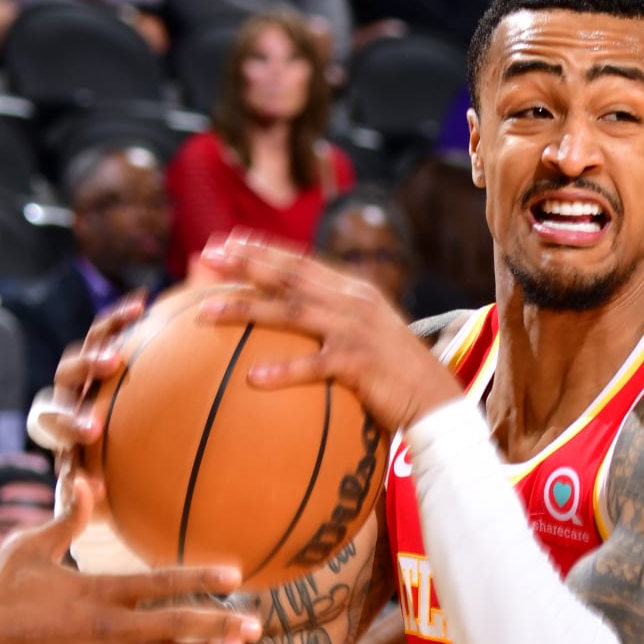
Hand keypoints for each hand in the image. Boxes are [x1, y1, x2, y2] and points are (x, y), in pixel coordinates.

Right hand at [0, 480, 259, 643]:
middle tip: (257, 624)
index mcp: (101, 590)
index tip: (235, 575)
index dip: (201, 578)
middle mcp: (111, 626)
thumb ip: (65, 520)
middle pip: (177, 623)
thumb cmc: (1, 591)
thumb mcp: (31, 547)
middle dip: (221, 623)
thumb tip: (85, 483)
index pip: (162, 582)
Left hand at [28, 293, 153, 490]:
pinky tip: (144, 301)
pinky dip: (122, 315)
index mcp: (57, 427)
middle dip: (80, 383)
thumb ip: (85, 500)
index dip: (64, 425)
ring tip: (124, 341)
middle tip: (105, 388)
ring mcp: (83, 370)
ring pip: (84, 348)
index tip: (90, 436)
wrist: (98, 443)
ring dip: (99, 346)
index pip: (50, 421)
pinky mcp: (103, 350)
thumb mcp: (90, 495)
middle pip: (64, 379)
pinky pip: (109, 329)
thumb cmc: (99, 474)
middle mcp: (66, 393)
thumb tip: (94, 498)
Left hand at [197, 234, 460, 438]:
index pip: (301, 261)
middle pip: (289, 276)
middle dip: (245, 263)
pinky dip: (284, 371)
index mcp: (354, 290)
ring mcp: (356, 330)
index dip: (263, 248)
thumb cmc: (396, 375)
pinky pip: (314, 365)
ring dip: (246, 309)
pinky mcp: (359, 363)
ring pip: (291, 311)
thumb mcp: (369, 335)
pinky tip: (253, 378)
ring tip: (208, 312)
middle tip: (207, 257)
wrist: (436, 402)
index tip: (227, 241)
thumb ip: (338, 320)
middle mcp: (353, 301)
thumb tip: (300, 321)